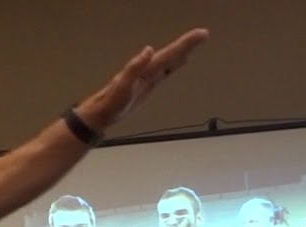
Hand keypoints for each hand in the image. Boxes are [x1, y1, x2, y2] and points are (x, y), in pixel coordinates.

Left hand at [81, 28, 209, 128]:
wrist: (102, 113)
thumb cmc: (111, 102)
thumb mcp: (123, 85)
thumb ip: (134, 67)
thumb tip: (149, 50)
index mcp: (145, 69)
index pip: (169, 53)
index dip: (185, 44)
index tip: (200, 35)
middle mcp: (148, 69)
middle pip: (172, 53)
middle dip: (187, 44)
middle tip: (203, 34)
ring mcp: (148, 77)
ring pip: (170, 60)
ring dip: (183, 51)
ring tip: (196, 43)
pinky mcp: (148, 85)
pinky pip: (165, 71)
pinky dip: (175, 64)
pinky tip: (180, 62)